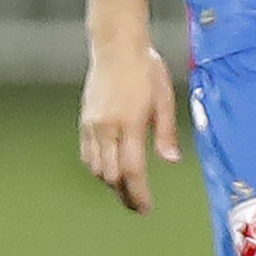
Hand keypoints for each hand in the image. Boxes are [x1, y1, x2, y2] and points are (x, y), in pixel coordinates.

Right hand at [78, 38, 181, 214]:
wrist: (116, 47)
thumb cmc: (145, 69)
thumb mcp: (165, 99)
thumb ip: (166, 132)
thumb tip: (171, 161)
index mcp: (130, 122)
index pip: (132, 169)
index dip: (139, 194)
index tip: (146, 209)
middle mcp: (107, 127)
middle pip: (111, 175)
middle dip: (124, 194)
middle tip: (138, 205)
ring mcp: (92, 125)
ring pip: (96, 168)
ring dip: (110, 182)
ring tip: (126, 189)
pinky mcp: (85, 121)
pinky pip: (88, 154)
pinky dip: (98, 168)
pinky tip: (110, 169)